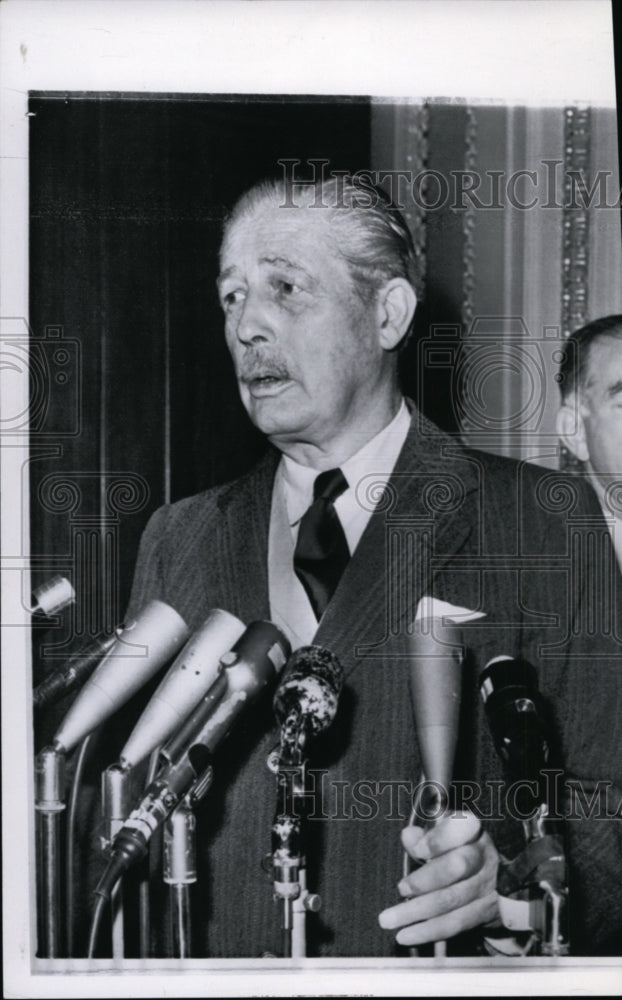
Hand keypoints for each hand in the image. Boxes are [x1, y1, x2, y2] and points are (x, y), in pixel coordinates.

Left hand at [378, 810, 499, 946]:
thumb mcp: (442, 835)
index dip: (438, 840)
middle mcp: (482, 855)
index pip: (460, 828)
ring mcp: (486, 885)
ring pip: (452, 900)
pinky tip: (406, 935)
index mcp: (471, 830)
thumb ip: (423, 835)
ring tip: (390, 919)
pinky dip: (428, 931)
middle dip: (425, 880)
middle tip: (401, 888)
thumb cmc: (457, 849)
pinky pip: (455, 924)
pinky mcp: (484, 912)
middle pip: (457, 866)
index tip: (418, 850)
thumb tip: (409, 836)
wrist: (494, 878)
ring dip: (417, 912)